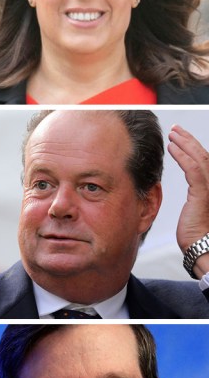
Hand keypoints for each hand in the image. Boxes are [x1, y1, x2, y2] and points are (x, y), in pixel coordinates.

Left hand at [168, 124, 208, 278]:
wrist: (202, 247)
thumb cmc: (196, 233)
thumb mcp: (195, 208)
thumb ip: (195, 193)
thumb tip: (185, 185)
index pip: (204, 161)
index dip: (192, 147)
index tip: (179, 138)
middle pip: (203, 155)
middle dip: (189, 140)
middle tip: (176, 130)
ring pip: (199, 158)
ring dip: (185, 144)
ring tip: (173, 134)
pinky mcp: (203, 194)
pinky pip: (193, 170)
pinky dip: (182, 156)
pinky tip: (172, 148)